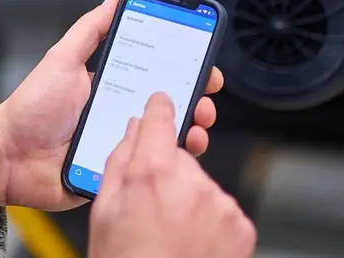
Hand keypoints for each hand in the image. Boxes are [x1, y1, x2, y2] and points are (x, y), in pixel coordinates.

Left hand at [0, 0, 224, 209]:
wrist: (9, 156)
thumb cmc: (31, 109)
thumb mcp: (62, 60)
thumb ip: (89, 31)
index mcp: (111, 86)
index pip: (156, 75)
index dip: (183, 69)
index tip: (204, 64)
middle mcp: (120, 115)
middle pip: (169, 107)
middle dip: (196, 99)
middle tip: (205, 95)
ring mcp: (120, 144)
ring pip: (165, 138)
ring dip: (190, 130)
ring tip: (196, 124)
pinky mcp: (116, 171)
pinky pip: (147, 167)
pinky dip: (166, 161)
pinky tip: (176, 152)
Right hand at [88, 94, 255, 257]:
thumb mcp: (104, 210)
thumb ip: (119, 162)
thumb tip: (131, 133)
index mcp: (151, 174)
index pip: (160, 120)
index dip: (159, 108)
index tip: (161, 101)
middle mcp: (191, 183)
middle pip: (180, 158)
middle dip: (168, 173)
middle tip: (151, 207)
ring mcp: (219, 204)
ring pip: (201, 184)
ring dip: (189, 199)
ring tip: (171, 231)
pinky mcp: (239, 224)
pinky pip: (221, 208)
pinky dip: (209, 220)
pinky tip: (191, 241)